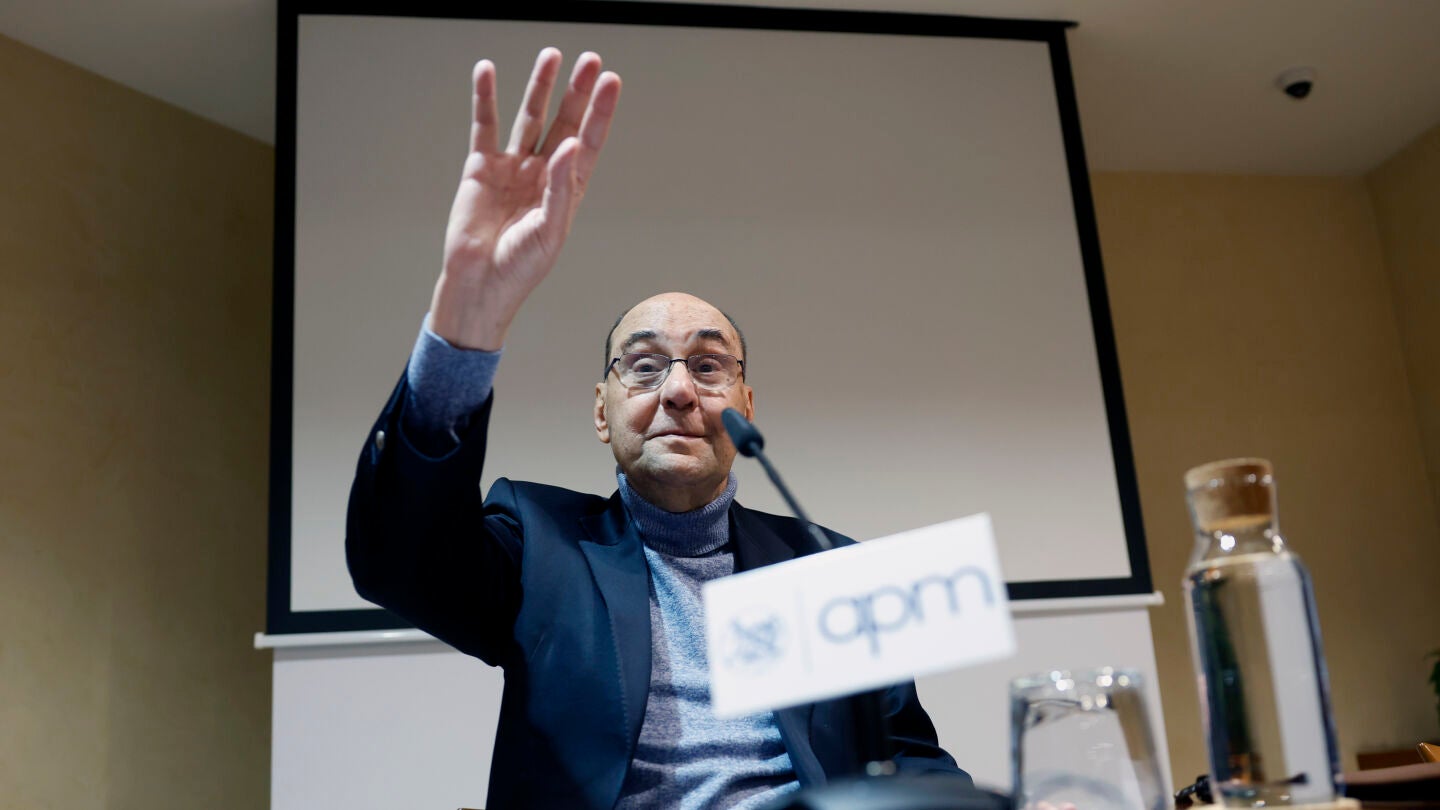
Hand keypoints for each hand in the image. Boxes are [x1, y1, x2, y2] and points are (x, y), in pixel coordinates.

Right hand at [429, 49, 621, 349]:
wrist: (479, 283)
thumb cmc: (520, 267)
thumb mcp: (550, 230)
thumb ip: (559, 187)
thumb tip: (569, 146)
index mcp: (567, 189)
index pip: (589, 141)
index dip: (601, 112)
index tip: (612, 82)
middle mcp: (543, 173)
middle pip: (564, 121)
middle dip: (576, 91)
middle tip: (591, 60)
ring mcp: (513, 167)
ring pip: (529, 116)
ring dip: (540, 87)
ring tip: (552, 56)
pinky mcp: (482, 167)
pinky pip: (485, 126)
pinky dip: (485, 98)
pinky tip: (488, 72)